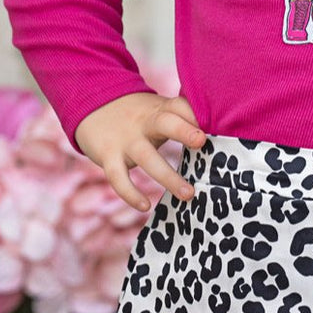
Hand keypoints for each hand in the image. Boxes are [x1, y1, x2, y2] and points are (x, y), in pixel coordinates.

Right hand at [74, 92, 207, 211]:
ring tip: (189, 194)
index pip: (181, 106)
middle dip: (183, 130)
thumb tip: (221, 135)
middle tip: (202, 142)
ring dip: (168, 177)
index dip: (197, 114)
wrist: (92, 105)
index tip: (215, 125)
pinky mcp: (108, 156)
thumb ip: (183, 119)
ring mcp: (125, 140)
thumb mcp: (159, 110)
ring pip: (147, 157)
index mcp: (161, 109)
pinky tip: (145, 206)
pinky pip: (118, 178)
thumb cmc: (140, 115)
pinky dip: (130, 193)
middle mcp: (144, 122)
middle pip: (165, 122)